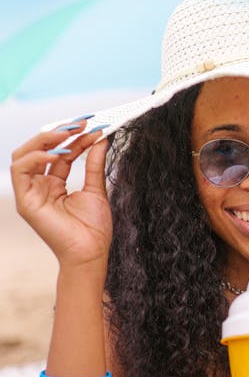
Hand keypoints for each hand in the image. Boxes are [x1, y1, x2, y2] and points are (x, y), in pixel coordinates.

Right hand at [10, 121, 111, 270]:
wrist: (90, 253)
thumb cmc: (93, 229)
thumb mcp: (96, 189)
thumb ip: (94, 164)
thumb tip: (100, 139)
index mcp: (55, 184)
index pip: (60, 153)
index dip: (74, 137)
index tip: (91, 126)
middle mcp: (40, 186)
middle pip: (38, 149)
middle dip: (58, 133)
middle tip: (80, 124)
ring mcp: (31, 193)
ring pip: (24, 155)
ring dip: (45, 140)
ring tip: (68, 134)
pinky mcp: (25, 201)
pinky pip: (20, 170)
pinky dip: (36, 157)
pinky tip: (57, 153)